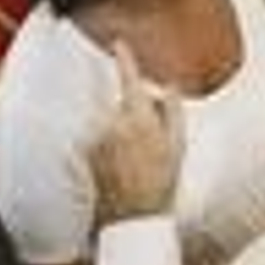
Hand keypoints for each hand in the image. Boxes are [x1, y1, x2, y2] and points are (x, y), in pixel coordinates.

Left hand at [89, 43, 183, 222]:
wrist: (134, 220)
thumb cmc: (161, 185)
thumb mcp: (178, 146)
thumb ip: (172, 110)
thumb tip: (168, 87)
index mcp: (138, 118)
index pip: (129, 79)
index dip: (125, 58)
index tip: (119, 44)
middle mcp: (112, 123)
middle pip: (123, 104)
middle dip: (136, 114)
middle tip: (151, 144)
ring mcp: (97, 138)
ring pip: (111, 122)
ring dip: (122, 133)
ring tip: (138, 162)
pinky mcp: (87, 153)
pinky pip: (101, 139)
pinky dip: (111, 146)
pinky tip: (124, 168)